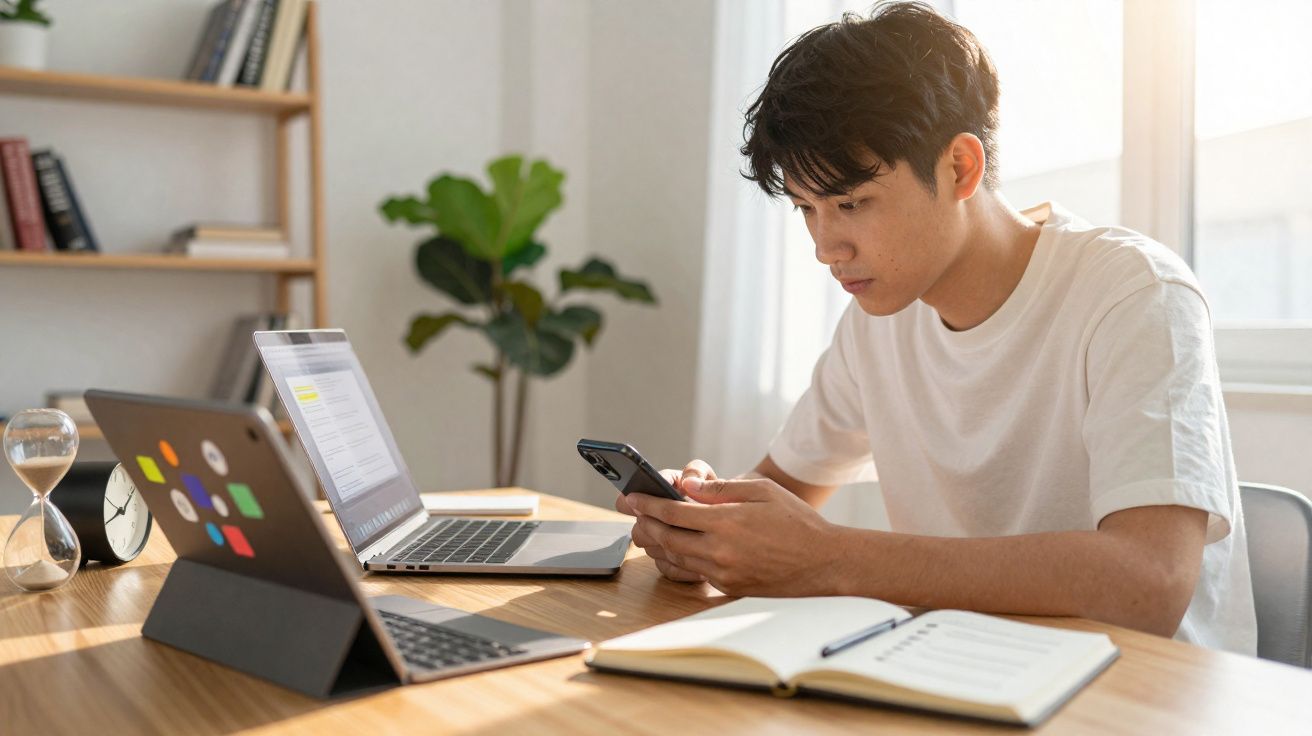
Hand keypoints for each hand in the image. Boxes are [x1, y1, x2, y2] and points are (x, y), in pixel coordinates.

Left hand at [625, 476, 843, 596]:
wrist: (824, 563)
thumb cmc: (797, 522)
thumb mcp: (763, 491)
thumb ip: (722, 489)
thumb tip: (687, 487)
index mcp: (727, 522)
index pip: (673, 513)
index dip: (647, 504)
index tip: (632, 497)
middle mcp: (720, 551)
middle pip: (667, 538)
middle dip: (645, 523)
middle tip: (633, 512)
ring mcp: (724, 573)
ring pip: (676, 558)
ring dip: (657, 543)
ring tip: (647, 529)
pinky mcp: (729, 587)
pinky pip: (693, 573)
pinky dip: (677, 560)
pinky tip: (673, 549)